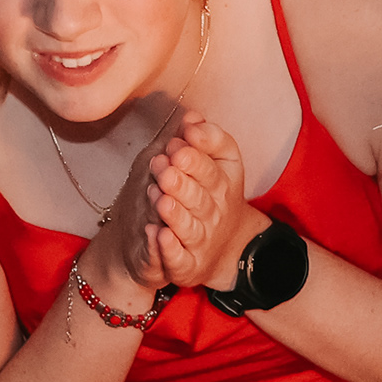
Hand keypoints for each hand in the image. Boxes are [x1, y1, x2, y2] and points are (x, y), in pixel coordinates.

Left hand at [125, 115, 250, 294]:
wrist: (209, 249)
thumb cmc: (200, 195)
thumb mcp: (201, 163)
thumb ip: (200, 139)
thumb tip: (191, 115)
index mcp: (223, 183)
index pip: (216, 169)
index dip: (200, 155)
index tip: (181, 140)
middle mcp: (215, 213)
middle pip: (202, 197)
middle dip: (182, 181)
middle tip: (163, 167)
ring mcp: (201, 240)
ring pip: (189, 227)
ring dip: (175, 213)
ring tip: (161, 198)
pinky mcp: (186, 265)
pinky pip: (179, 259)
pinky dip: (169, 249)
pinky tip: (158, 235)